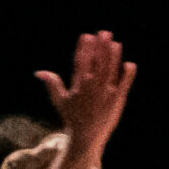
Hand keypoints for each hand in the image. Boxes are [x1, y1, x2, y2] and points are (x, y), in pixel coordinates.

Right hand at [35, 31, 136, 147]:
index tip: (86, 35)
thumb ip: (52, 84)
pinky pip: (125, 82)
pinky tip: (129, 64)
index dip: (84, 48)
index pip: (81, 62)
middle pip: (98, 62)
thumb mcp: (59, 100)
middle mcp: (93, 87)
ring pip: (111, 69)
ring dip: (114, 55)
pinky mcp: (118, 98)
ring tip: (115, 43)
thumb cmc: (72, 117)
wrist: (85, 136)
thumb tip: (39, 72)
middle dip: (101, 47)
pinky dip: (127, 73)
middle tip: (104, 32)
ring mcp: (107, 92)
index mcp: (79, 85)